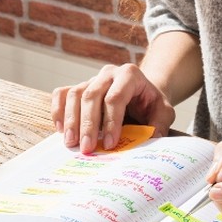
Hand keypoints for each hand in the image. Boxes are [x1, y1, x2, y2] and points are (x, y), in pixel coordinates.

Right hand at [50, 64, 176, 153]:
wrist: (142, 94)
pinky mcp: (79, 87)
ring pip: (74, 94)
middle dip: (87, 124)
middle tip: (86, 148)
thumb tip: (151, 139)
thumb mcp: (164, 112)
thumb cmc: (151, 104)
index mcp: (130, 75)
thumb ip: (159, 124)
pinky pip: (62, 94)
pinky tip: (61, 130)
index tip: (109, 144)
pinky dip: (58, 111)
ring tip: (71, 143)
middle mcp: (108, 74)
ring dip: (71, 120)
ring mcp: (91, 79)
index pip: (115, 98)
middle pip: (91, 95)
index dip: (111, 122)